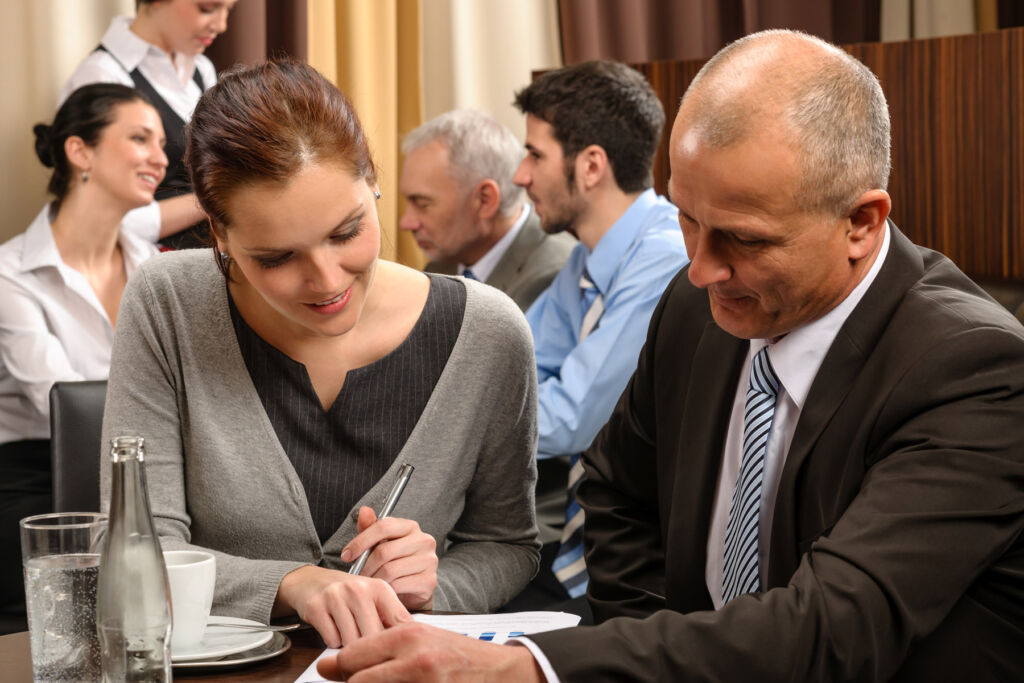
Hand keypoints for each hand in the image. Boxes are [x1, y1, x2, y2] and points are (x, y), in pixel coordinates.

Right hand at [274, 565, 410, 647]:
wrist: (310, 581)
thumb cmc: (347, 594)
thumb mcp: (373, 598)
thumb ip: (391, 617)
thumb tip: (409, 642)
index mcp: (380, 588)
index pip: (399, 622)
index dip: (398, 640)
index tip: (397, 650)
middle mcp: (359, 589)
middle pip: (374, 636)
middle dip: (370, 647)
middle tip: (366, 646)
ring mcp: (336, 596)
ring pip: (352, 641)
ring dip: (349, 645)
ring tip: (348, 632)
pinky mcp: (316, 607)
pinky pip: (331, 640)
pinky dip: (332, 641)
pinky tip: (332, 628)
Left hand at [316, 622, 543, 681]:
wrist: (497, 670)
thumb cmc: (456, 653)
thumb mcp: (421, 637)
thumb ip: (383, 645)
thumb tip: (339, 660)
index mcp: (407, 635)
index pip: (352, 654)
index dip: (337, 667)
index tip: (330, 669)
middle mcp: (413, 659)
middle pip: (356, 679)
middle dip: (349, 682)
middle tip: (350, 680)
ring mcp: (422, 682)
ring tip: (380, 679)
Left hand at [341, 506, 438, 609]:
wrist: (413, 590)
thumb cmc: (394, 563)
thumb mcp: (380, 544)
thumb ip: (370, 528)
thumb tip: (364, 510)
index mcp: (411, 526)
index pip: (383, 527)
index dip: (361, 541)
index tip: (346, 555)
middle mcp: (424, 540)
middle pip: (384, 551)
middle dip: (365, 566)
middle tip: (357, 575)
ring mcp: (429, 561)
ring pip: (390, 570)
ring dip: (374, 579)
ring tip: (369, 583)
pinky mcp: (429, 581)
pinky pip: (398, 585)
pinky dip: (385, 590)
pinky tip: (382, 590)